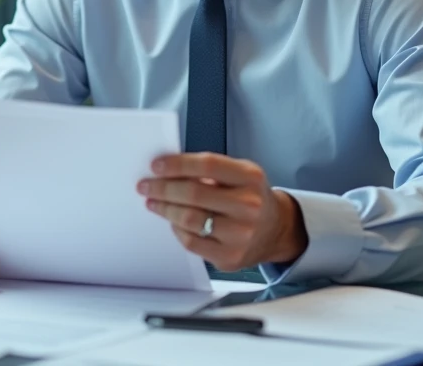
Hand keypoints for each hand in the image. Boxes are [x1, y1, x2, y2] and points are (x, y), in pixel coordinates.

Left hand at [137, 153, 307, 272]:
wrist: (276, 230)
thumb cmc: (250, 197)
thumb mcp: (240, 174)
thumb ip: (210, 170)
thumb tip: (168, 169)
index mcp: (251, 178)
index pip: (208, 165)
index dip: (178, 164)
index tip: (156, 165)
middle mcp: (250, 206)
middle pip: (194, 193)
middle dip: (163, 188)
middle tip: (146, 186)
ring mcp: (241, 234)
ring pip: (190, 220)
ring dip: (165, 209)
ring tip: (154, 202)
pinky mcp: (230, 257)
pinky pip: (192, 243)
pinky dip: (177, 229)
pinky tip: (173, 221)